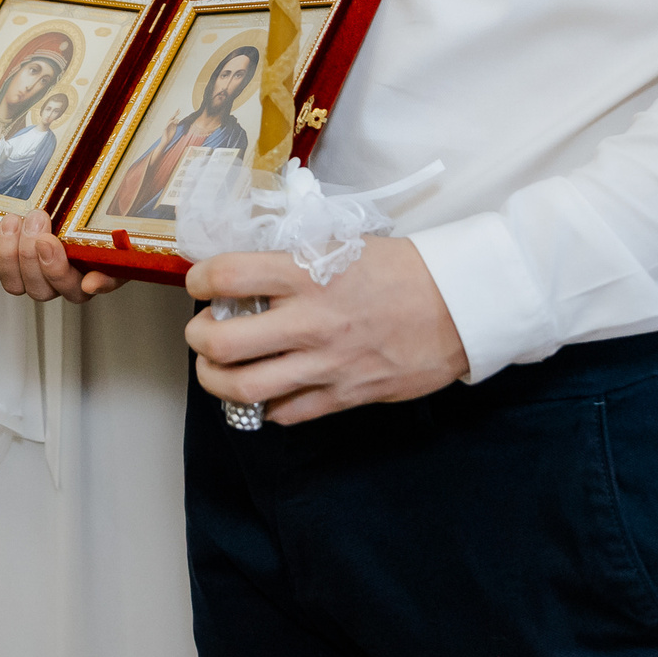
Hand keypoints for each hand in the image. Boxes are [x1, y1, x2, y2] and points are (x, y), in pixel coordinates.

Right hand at [0, 208, 123, 302]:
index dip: (7, 261)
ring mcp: (89, 275)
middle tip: (32, 219)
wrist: (100, 187)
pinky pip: (112, 283)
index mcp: (35, 269)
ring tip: (50, 236)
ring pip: (68, 291)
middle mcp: (60, 278)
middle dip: (28, 257)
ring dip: (53, 267)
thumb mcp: (21, 213)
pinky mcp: (119, 268)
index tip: (8, 222)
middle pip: (38, 291)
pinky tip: (92, 279)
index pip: (14, 283)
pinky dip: (100, 284)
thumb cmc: (57, 204)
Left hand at [183, 238, 467, 423]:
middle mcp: (310, 321)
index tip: (198, 283)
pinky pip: (288, 413)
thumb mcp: (342, 244)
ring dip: (217, 381)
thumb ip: (295, 258)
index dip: (199, 279)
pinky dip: (267, 407)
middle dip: (198, 339)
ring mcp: (326, 364)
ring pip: (246, 388)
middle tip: (200, 333)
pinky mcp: (345, 395)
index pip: (229, 276)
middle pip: (223, 342)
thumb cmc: (403, 269)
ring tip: (216, 370)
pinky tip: (266, 392)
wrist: (459, 306)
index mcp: (306, 273)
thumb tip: (250, 270)